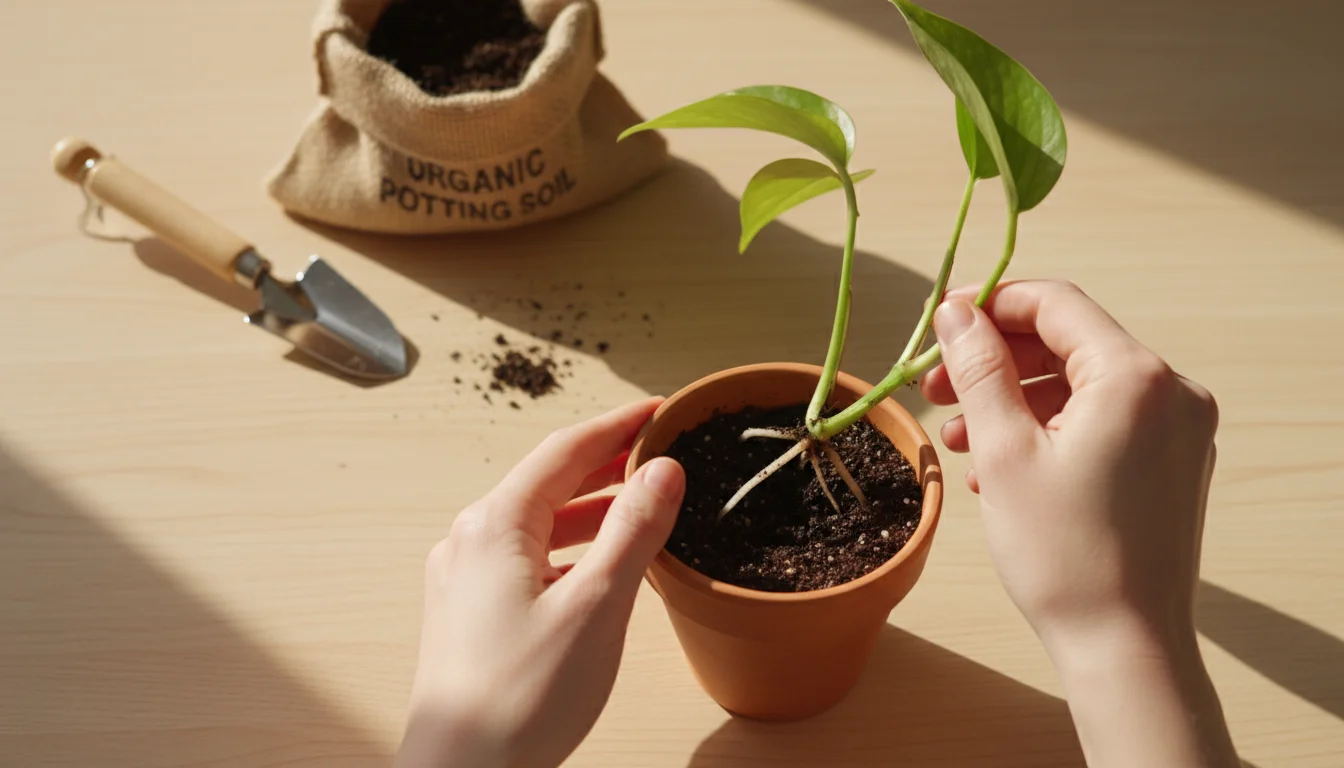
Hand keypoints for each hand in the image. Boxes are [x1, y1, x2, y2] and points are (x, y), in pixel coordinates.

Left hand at [394, 399, 684, 767]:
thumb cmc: (523, 698)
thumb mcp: (597, 604)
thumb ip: (633, 530)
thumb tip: (662, 470)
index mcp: (495, 525)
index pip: (565, 450)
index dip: (617, 426)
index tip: (658, 410)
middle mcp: (469, 540)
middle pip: (547, 481)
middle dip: (606, 464)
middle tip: (658, 450)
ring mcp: (464, 577)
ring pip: (538, 523)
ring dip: (590, 509)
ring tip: (641, 504)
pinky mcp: (468, 612)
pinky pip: (525, 558)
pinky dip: (569, 548)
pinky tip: (600, 565)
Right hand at [922, 280, 1237, 767]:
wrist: (1124, 645)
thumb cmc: (1062, 554)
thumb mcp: (1003, 451)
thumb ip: (979, 369)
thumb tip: (956, 311)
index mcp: (1136, 377)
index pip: (1056, 305)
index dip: (991, 305)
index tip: (940, 324)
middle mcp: (1171, 392)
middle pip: (1068, 345)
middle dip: (995, 362)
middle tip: (934, 389)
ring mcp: (1179, 430)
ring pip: (1081, 387)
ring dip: (1014, 401)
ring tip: (957, 438)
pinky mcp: (1173, 464)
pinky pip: (1102, 422)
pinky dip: (1049, 430)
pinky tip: (999, 466)